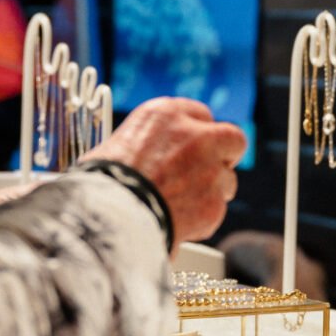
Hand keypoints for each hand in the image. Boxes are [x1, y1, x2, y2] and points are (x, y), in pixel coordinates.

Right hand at [81, 97, 245, 247]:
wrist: (109, 215)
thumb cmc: (103, 181)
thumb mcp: (119, 143)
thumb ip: (151, 142)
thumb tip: (160, 157)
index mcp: (164, 114)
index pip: (199, 115)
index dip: (196, 135)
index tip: (193, 148)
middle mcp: (194, 136)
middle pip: (231, 138)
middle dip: (224, 154)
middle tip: (209, 170)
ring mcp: (209, 169)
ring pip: (226, 179)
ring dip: (211, 191)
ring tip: (179, 204)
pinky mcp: (214, 202)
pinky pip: (216, 210)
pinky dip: (200, 218)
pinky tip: (175, 221)